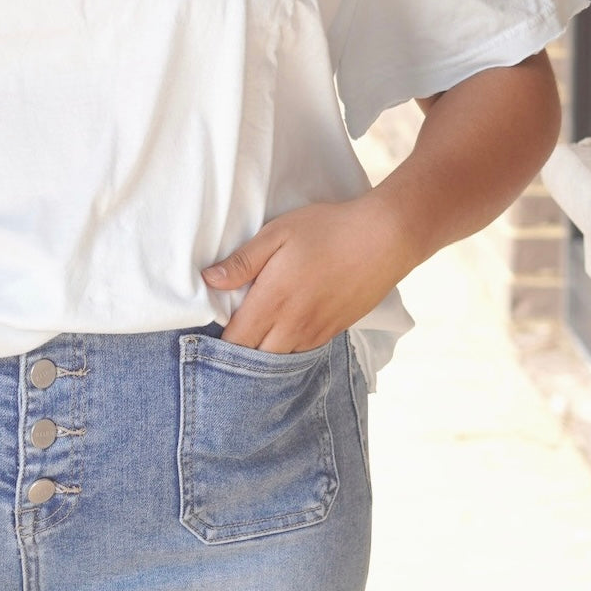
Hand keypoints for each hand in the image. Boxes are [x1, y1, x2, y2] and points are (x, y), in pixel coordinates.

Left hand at [201, 195, 413, 352]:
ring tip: (251, 341)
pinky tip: (281, 336)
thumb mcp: (277, 234)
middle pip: (255, 359)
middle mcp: (293, 324)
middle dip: (238, 355)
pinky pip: (302, 353)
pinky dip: (286, 350)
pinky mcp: (335, 331)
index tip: (206, 335)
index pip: (236, 340)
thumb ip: (242, 262)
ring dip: (262, 355)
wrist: (384, 238)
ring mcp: (316, 331)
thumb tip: (209, 280)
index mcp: (273, 300)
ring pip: (279, 360)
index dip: (218, 343)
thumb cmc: (327, 229)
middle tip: (226, 340)